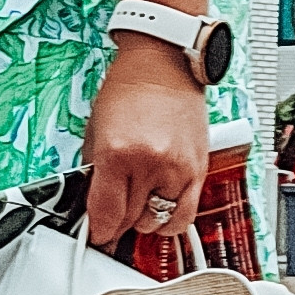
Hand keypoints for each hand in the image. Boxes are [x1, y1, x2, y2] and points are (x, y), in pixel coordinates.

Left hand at [81, 37, 208, 249]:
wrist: (162, 61)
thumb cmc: (128, 88)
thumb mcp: (95, 131)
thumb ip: (95, 173)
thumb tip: (97, 207)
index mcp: (117, 153)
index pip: (106, 214)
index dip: (98, 230)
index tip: (97, 233)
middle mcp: (150, 164)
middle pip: (131, 221)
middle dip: (118, 224)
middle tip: (113, 217)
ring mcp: (178, 168)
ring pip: (159, 222)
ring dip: (144, 221)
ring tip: (138, 206)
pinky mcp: (199, 169)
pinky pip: (186, 215)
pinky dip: (171, 220)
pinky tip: (161, 209)